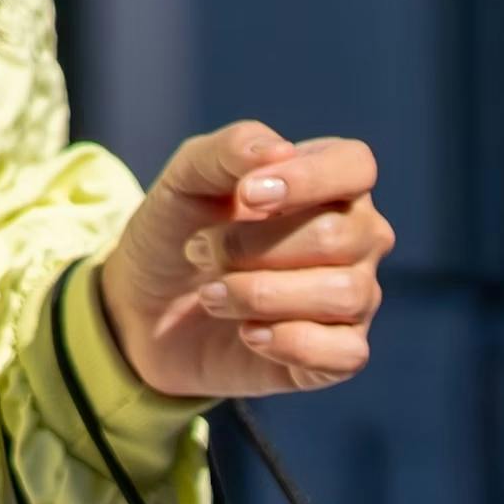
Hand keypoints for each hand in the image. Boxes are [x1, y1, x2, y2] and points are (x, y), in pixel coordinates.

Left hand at [105, 122, 390, 400]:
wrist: (145, 311)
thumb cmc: (177, 233)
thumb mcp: (183, 182)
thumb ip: (227, 151)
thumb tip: (278, 150)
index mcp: (328, 182)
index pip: (355, 166)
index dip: (307, 179)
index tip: (246, 197)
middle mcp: (357, 236)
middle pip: (340, 235)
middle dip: (253, 247)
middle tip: (200, 252)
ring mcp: (355, 295)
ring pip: (345, 294)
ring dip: (260, 295)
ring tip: (210, 295)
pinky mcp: (341, 352)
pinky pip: (344, 352)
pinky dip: (287, 343)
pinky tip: (248, 333)